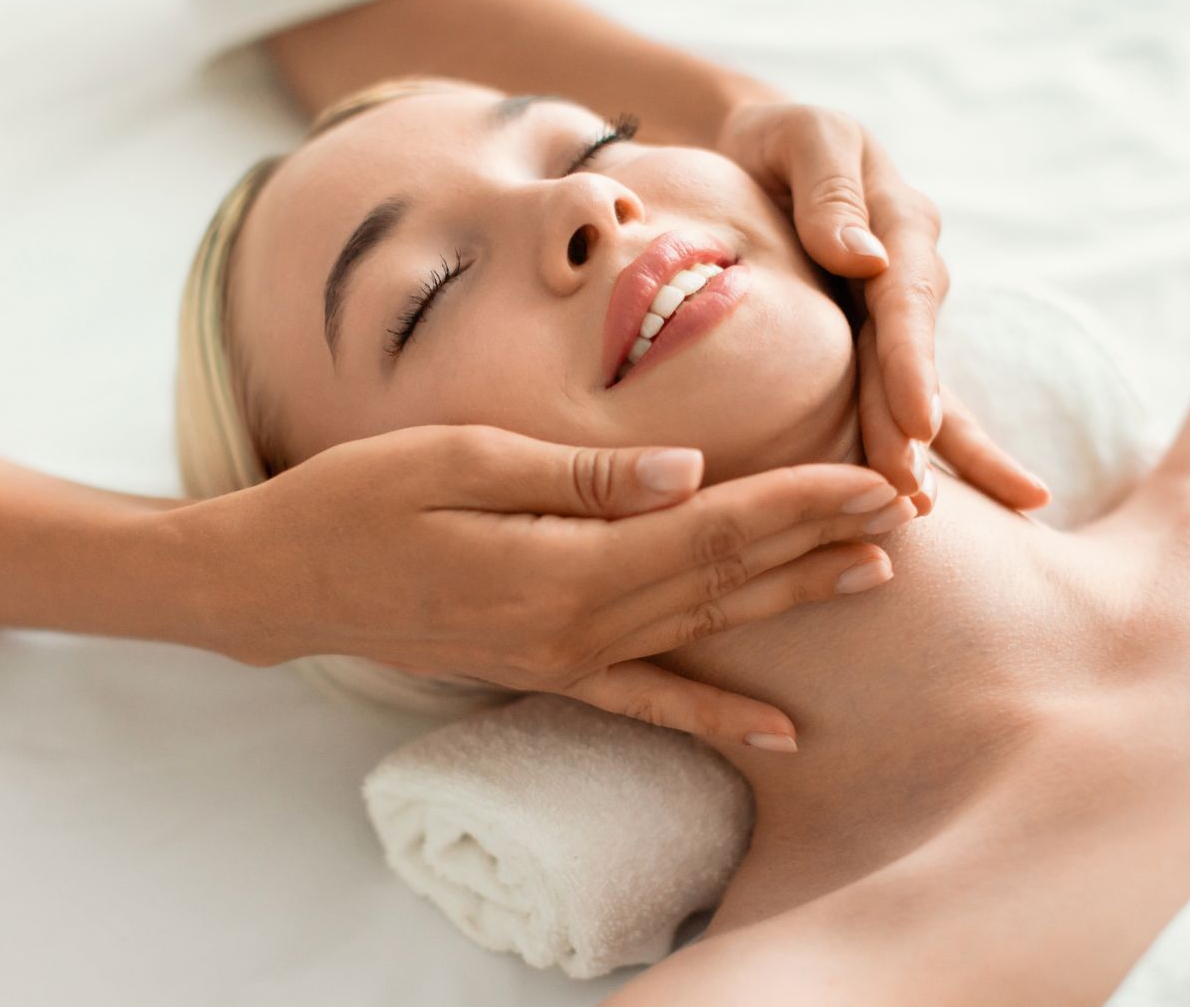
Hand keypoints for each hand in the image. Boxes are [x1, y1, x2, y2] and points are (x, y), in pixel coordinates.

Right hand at [164, 425, 913, 751]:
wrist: (281, 582)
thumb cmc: (357, 501)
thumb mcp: (458, 459)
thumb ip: (579, 474)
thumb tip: (690, 473)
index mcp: (561, 566)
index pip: (710, 530)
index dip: (798, 504)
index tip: (872, 476)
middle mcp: (577, 627)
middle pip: (725, 581)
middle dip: (820, 541)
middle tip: (908, 507)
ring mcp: (564, 659)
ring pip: (706, 632)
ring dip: (791, 603)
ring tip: (875, 576)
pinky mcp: (548, 671)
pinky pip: (650, 698)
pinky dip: (716, 713)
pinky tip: (778, 729)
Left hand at [712, 100, 1046, 509]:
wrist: (762, 150)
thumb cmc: (777, 139)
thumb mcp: (801, 135)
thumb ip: (829, 189)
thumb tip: (861, 256)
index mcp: (899, 223)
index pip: (904, 299)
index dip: (909, 361)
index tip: (912, 417)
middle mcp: (910, 276)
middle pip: (912, 359)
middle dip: (911, 427)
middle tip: (904, 488)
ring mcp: (896, 318)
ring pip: (912, 390)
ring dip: (919, 451)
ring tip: (916, 512)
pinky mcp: (877, 348)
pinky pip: (915, 403)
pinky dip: (961, 452)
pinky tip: (1011, 502)